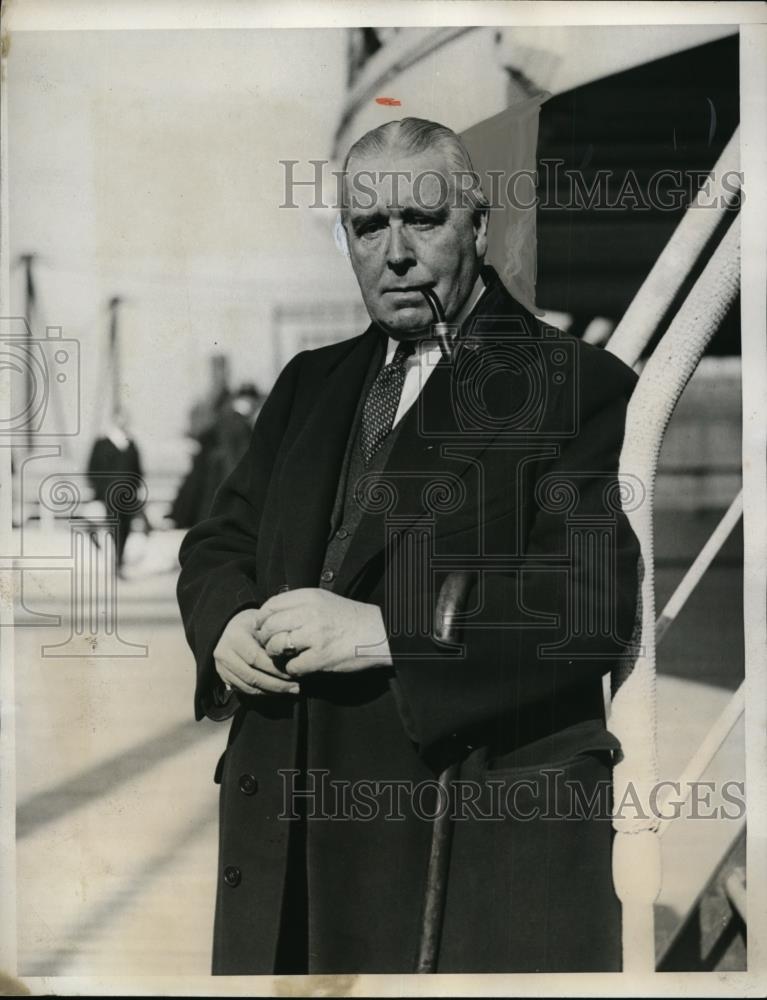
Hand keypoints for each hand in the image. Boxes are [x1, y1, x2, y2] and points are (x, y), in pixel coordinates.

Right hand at [213, 608, 299, 696]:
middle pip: (252, 676)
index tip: (293, 673)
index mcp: (235, 637)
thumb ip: (274, 638)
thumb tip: (293, 656)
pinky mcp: (224, 677)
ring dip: (271, 691)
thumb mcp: (263, 624)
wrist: (231, 628)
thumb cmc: (252, 624)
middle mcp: (224, 654)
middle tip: (296, 687)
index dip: (275, 669)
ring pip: (248, 687)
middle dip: (276, 684)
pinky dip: (262, 693)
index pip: (256, 658)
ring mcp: (221, 667)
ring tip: (290, 690)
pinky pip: (244, 690)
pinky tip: (276, 691)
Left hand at [253, 588, 391, 676]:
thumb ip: (300, 604)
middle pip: (269, 626)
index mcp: (310, 596)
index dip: (263, 619)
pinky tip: (301, 665)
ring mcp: (315, 635)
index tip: (265, 627)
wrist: (378, 634)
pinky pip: (292, 666)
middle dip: (265, 639)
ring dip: (276, 654)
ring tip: (285, 656)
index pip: (271, 605)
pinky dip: (293, 669)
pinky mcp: (320, 657)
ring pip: (276, 645)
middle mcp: (310, 613)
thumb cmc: (351, 619)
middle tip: (270, 645)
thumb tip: (271, 615)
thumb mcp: (325, 600)